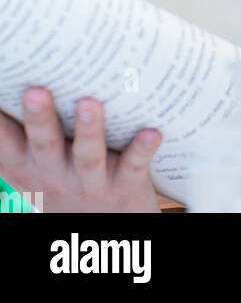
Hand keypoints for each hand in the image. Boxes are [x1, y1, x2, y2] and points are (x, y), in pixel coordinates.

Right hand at [0, 87, 160, 212]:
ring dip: (88, 131)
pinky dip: (142, 149)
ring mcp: (90, 184)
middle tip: (35, 90)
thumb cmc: (67, 183)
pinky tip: (151, 133)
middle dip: (39, 118)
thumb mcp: (37, 167)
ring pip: (88, 156)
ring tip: (88, 103)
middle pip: (44, 144)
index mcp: (28, 168)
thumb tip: (22, 82)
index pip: (6, 143)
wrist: (106, 232)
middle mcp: (54, 176)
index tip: (0, 85)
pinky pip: (134, 166)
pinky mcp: (126, 188)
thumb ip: (28, 134)